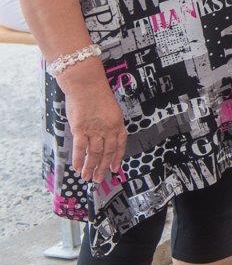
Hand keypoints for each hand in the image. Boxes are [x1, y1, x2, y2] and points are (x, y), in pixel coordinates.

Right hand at [60, 63, 125, 183]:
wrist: (86, 85)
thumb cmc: (97, 95)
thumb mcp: (110, 110)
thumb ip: (109, 124)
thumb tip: (105, 138)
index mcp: (118, 124)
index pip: (120, 145)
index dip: (117, 158)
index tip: (115, 169)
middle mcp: (108, 129)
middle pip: (107, 153)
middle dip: (103, 168)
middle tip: (99, 179)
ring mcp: (95, 130)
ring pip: (94, 154)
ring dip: (90, 167)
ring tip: (87, 177)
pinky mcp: (80, 129)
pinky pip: (80, 148)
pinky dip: (78, 159)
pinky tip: (77, 167)